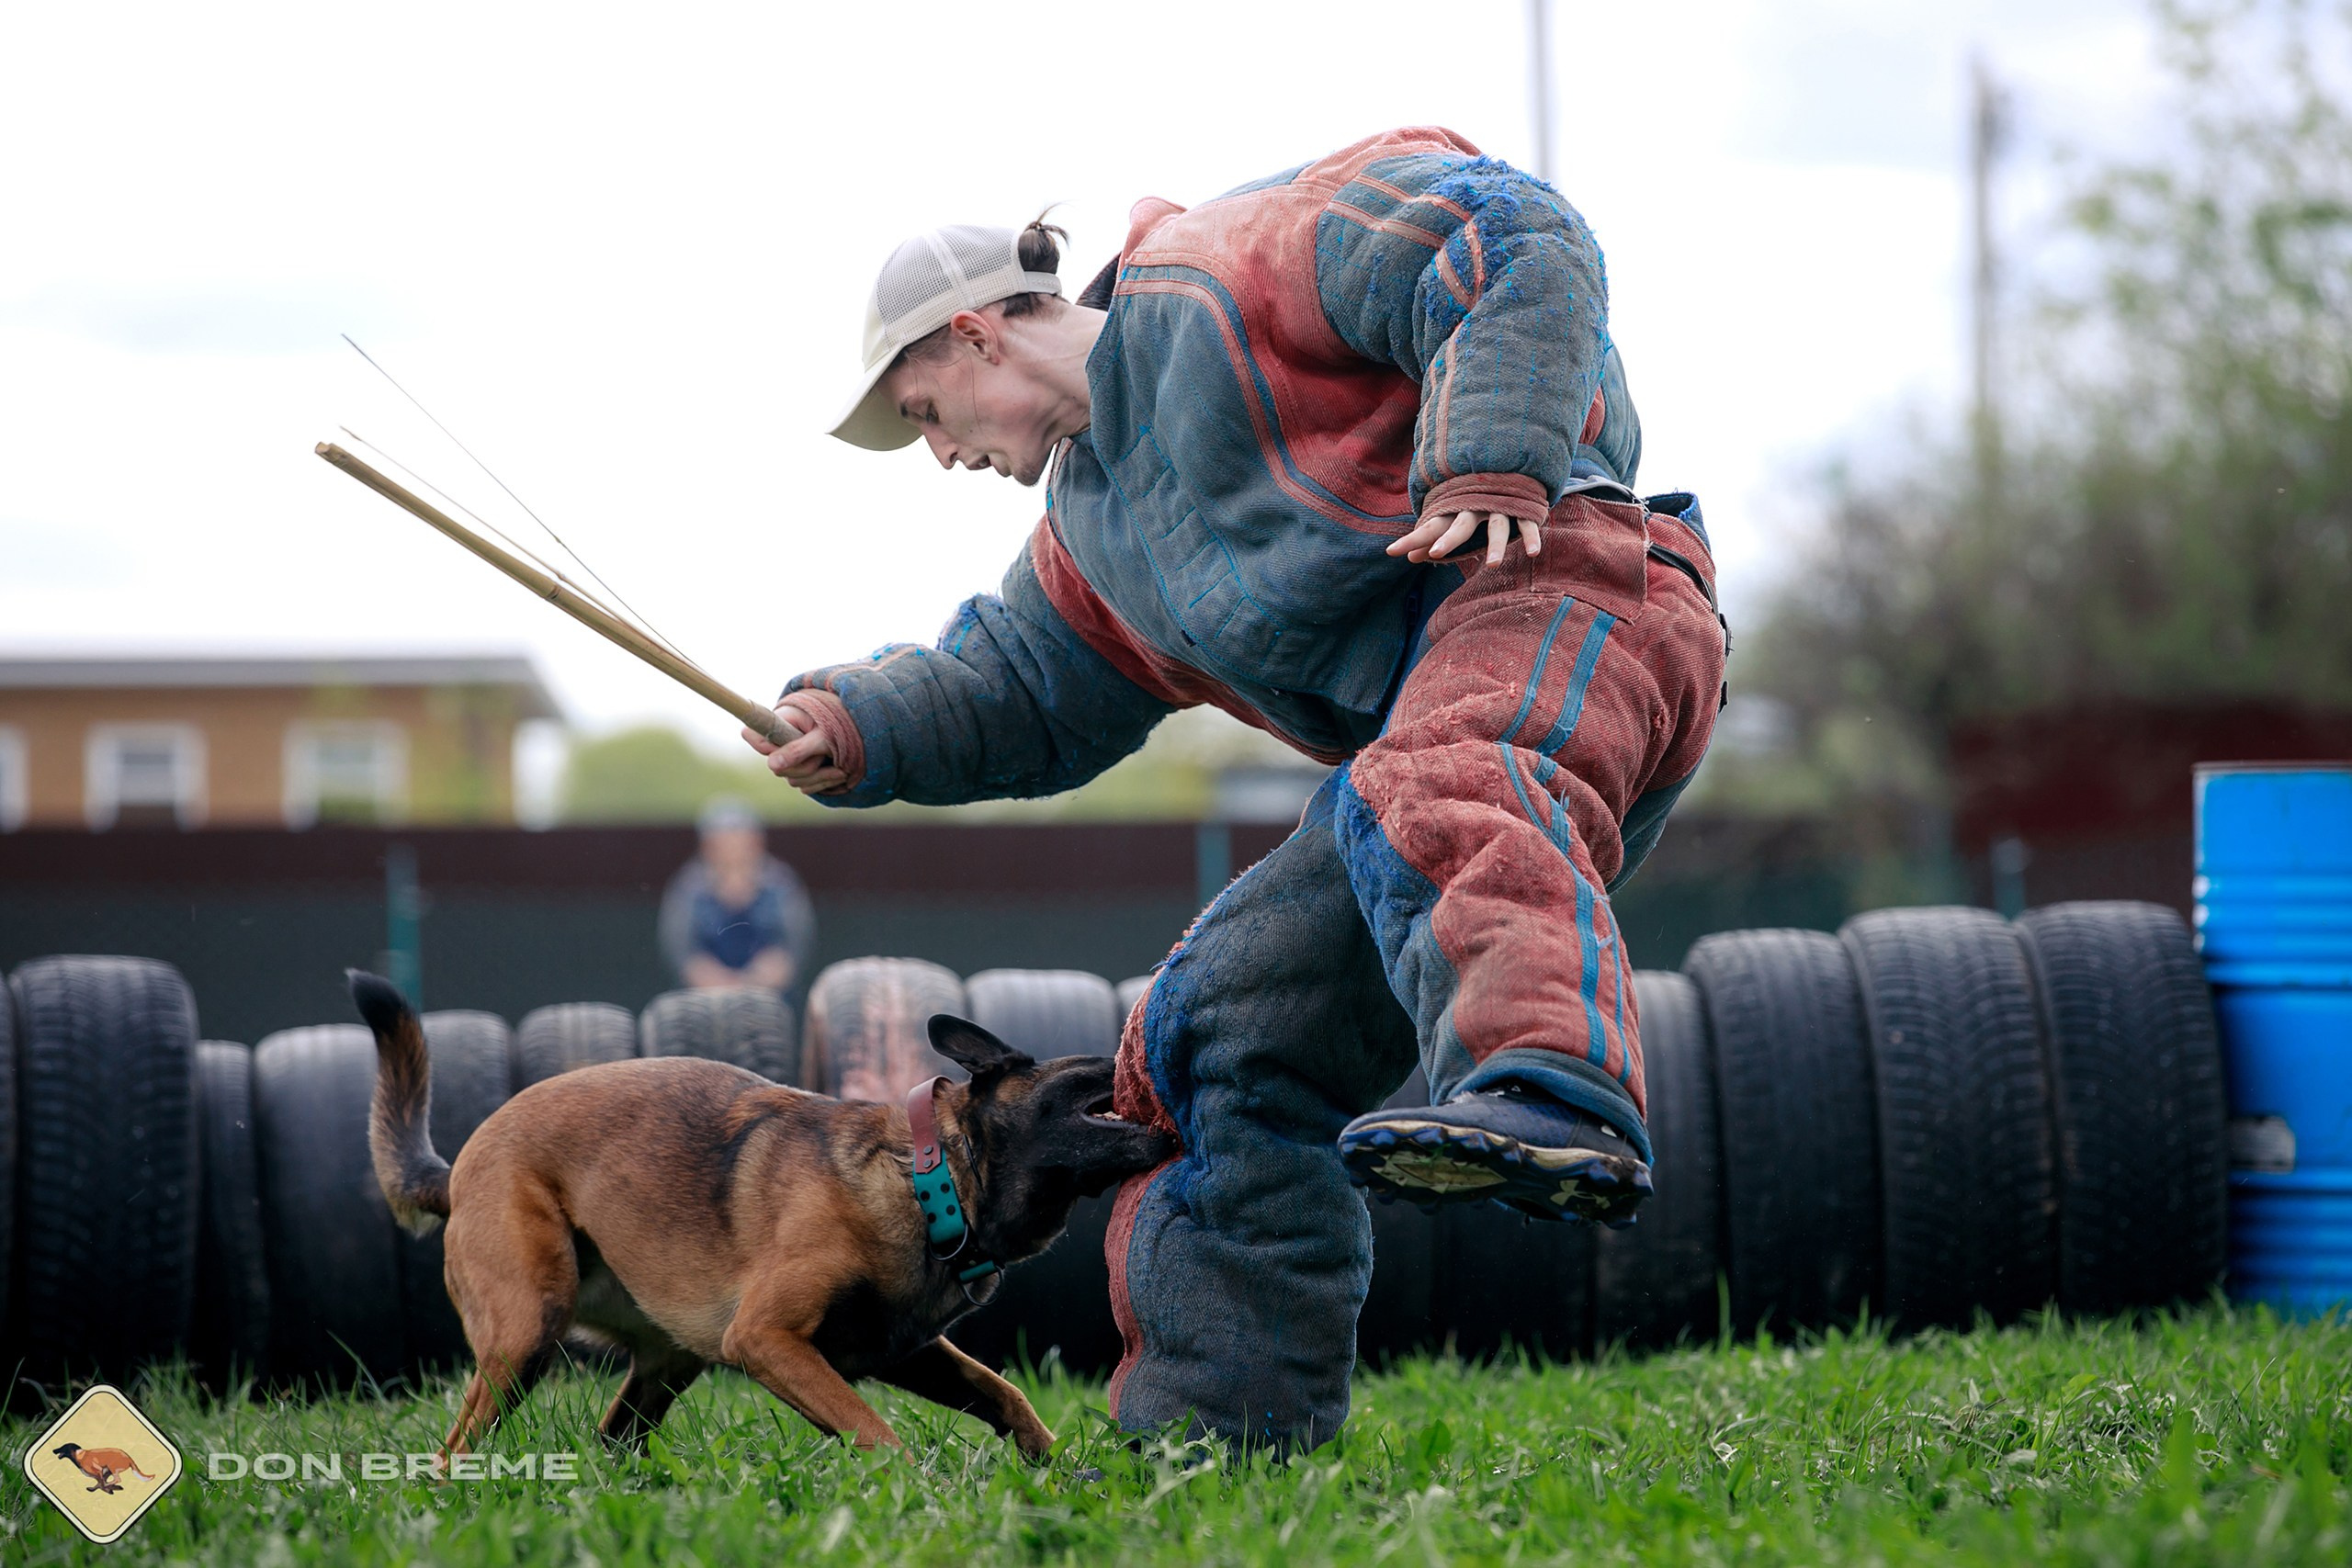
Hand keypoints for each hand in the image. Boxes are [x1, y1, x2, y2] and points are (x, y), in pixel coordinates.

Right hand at [742, 704, 848, 794]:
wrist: (856, 729)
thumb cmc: (839, 725)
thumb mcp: (822, 735)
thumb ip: (798, 749)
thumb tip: (772, 766)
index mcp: (780, 722)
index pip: (755, 735)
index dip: (763, 746)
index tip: (778, 751)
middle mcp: (780, 743)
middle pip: (778, 768)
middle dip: (806, 765)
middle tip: (826, 754)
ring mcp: (790, 760)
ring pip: (794, 780)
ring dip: (820, 776)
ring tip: (841, 766)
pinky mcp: (802, 773)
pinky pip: (805, 787)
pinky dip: (824, 783)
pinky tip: (839, 773)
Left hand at [1385, 509, 1540, 564]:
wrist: (1508, 462)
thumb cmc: (1472, 496)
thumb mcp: (1451, 514)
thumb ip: (1434, 537)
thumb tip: (1411, 559)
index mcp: (1454, 508)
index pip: (1430, 526)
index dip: (1412, 539)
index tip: (1390, 552)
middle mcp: (1475, 506)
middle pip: (1461, 525)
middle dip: (1449, 539)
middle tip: (1435, 554)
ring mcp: (1500, 506)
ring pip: (1497, 527)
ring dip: (1495, 545)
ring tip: (1493, 567)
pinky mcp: (1522, 508)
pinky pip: (1527, 523)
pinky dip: (1531, 537)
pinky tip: (1534, 553)